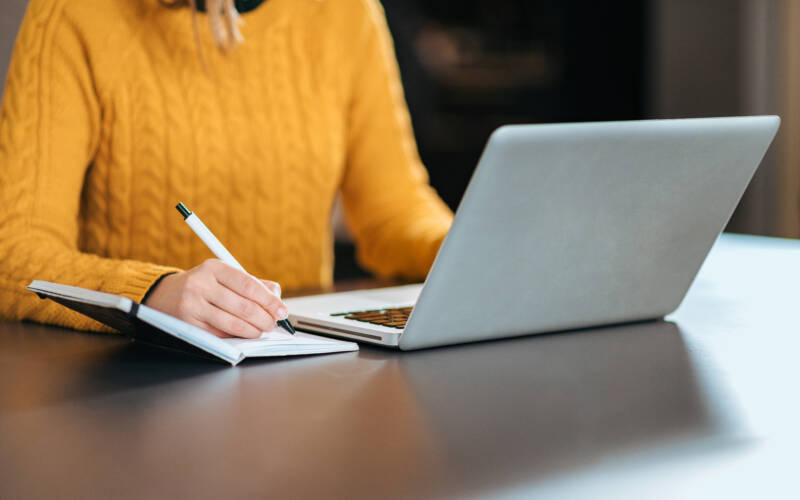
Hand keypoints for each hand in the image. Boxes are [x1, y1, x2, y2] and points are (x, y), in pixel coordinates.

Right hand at [143, 259, 286, 338]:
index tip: (282, 310)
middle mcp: (201, 284)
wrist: (164, 295)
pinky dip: (236, 336)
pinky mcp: (188, 324)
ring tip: (262, 330)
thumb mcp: (223, 276)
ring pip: (233, 323)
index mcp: (214, 267)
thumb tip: (276, 295)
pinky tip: (244, 334)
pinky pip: (220, 334)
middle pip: (243, 306)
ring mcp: (192, 305)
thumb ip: (252, 283)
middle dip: (264, 318)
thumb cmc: (202, 286)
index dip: (269, 300)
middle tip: (273, 323)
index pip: (249, 285)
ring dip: (253, 330)